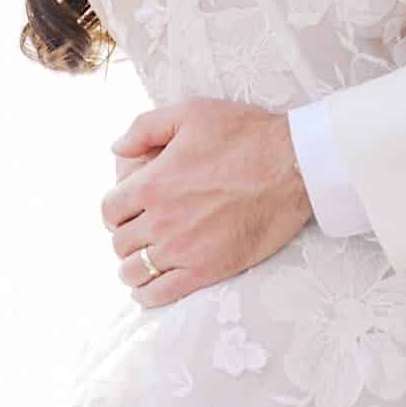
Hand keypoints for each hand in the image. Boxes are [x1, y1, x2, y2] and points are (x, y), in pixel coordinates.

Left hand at [100, 100, 312, 309]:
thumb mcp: (193, 112)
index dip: (117, 210)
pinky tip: (154, 285)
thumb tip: (116, 149)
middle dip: (128, 236)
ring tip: (148, 260)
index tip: (131, 210)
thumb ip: (145, 126)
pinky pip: (160, 294)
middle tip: (146, 231)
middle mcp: (160, 220)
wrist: (297, 165)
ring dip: (134, 266)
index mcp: (152, 184)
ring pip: (133, 271)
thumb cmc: (249, 135)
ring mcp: (182, 248)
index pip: (109, 210)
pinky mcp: (207, 269)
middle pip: (119, 242)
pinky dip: (148, 294)